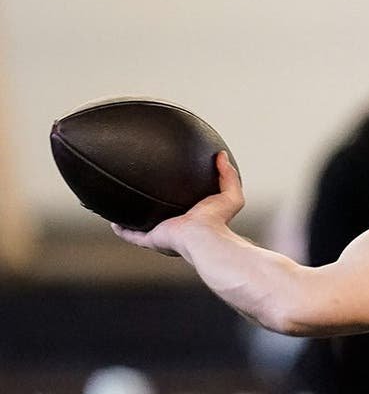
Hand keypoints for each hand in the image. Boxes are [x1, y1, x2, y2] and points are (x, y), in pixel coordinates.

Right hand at [111, 150, 243, 256]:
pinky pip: (132, 235)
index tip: (170, 186)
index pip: (184, 208)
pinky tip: (113, 221)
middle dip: (154, 207)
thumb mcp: (229, 194)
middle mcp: (176, 228)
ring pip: (144, 226)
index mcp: (193, 219)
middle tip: (144, 192)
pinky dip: (122, 230)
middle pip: (162, 217)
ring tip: (124, 204)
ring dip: (134, 218)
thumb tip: (222, 155)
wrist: (204, 235)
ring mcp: (163, 234)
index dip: (177, 199)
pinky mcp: (151, 239)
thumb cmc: (218, 220)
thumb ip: (228, 174)